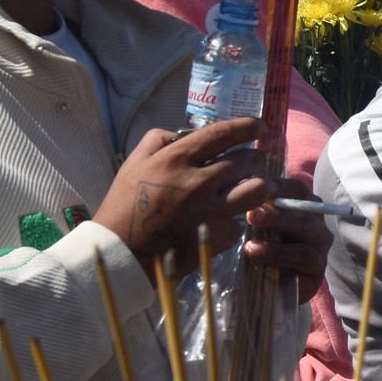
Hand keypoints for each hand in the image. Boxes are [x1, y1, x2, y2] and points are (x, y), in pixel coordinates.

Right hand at [97, 118, 274, 269]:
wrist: (121, 254)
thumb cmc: (124, 207)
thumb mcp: (133, 163)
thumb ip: (157, 141)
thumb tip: (182, 132)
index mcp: (176, 159)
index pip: (222, 134)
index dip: (247, 126)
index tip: (259, 127)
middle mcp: (198, 181)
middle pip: (247, 161)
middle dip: (255, 159)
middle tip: (253, 163)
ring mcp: (210, 210)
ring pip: (257, 190)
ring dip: (260, 187)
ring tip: (254, 188)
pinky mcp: (218, 236)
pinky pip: (240, 223)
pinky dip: (234, 222)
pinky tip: (223, 222)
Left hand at [244, 178, 332, 302]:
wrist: (265, 292)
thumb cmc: (259, 253)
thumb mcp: (255, 229)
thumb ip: (253, 210)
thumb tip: (238, 189)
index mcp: (302, 209)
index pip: (297, 189)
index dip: (278, 187)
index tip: (253, 188)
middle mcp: (316, 223)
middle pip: (303, 208)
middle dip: (277, 210)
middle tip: (251, 214)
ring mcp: (320, 246)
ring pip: (307, 229)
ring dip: (279, 230)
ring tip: (250, 242)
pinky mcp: (318, 268)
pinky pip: (305, 256)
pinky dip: (279, 254)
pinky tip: (256, 255)